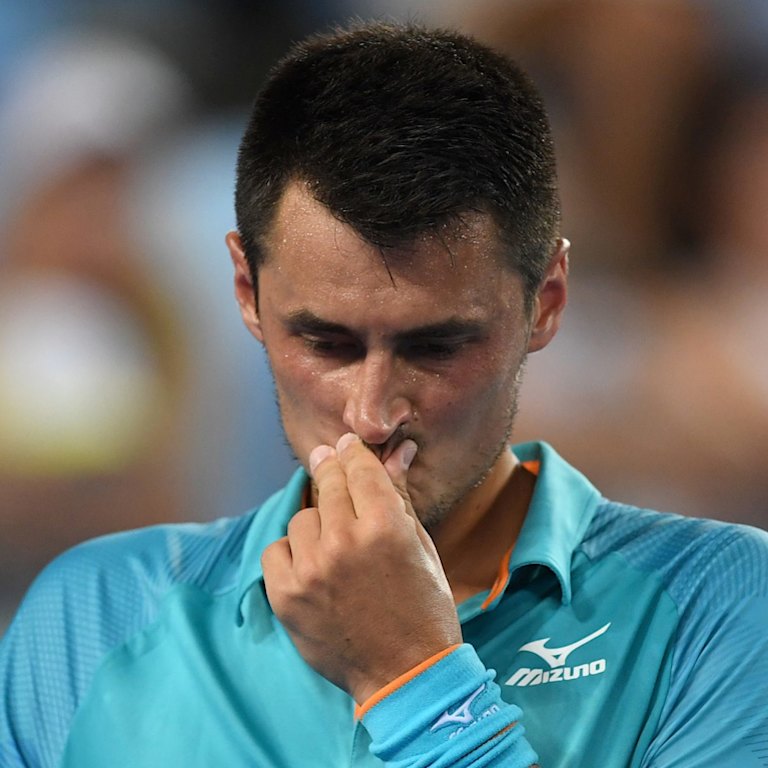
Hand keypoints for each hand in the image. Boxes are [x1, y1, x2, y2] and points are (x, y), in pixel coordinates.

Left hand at [261, 432, 461, 703]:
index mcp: (386, 527)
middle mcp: (344, 543)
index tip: (346, 445)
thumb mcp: (420, 545)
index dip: (353, 452)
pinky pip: (276, 550)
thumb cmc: (423, 606)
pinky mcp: (286, 596)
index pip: (360, 468)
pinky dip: (292, 551)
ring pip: (302, 518)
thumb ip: (399, 496)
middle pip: (329, 484)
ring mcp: (311, 571)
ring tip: (334, 537)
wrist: (404, 673)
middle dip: (333, 470)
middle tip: (331, 461)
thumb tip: (397, 452)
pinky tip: (311, 561)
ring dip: (317, 521)